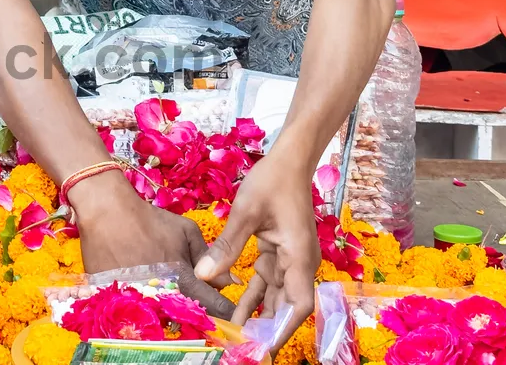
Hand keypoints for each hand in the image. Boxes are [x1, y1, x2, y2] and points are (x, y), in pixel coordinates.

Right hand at [72, 170, 234, 320]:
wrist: (107, 213)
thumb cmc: (149, 220)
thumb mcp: (185, 231)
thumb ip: (208, 257)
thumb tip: (230, 282)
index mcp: (186, 280)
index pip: (218, 309)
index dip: (228, 314)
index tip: (233, 316)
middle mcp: (165, 297)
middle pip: (190, 321)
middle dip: (199, 316)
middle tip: (195, 303)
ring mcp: (141, 304)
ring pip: (163, 321)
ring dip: (170, 315)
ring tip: (167, 298)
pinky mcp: (119, 305)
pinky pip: (138, 316)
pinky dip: (144, 310)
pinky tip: (143, 295)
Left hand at [195, 153, 317, 350]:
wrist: (289, 159)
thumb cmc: (272, 180)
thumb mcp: (246, 211)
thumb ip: (227, 245)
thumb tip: (205, 275)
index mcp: (299, 256)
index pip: (297, 306)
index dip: (281, 329)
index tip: (261, 346)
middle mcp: (299, 262)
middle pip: (286, 306)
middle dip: (266, 327)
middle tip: (241, 344)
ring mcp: (290, 258)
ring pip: (275, 295)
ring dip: (257, 313)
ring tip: (235, 334)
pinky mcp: (279, 251)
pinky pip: (267, 279)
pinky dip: (252, 294)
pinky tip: (236, 310)